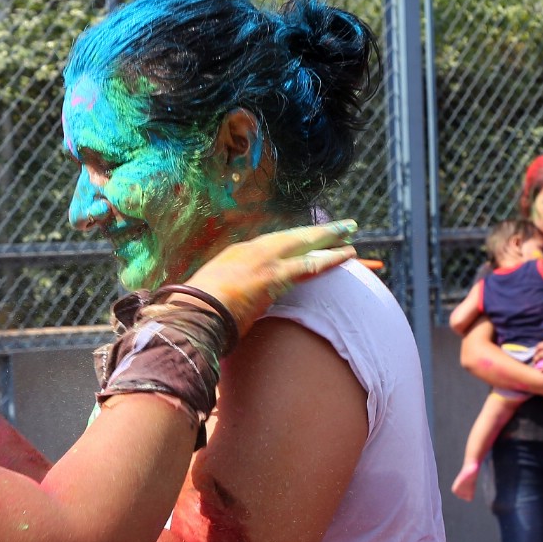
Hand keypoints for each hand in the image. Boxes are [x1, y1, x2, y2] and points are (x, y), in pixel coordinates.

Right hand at [185, 221, 358, 333]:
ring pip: (305, 246)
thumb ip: (232, 289)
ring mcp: (263, 262)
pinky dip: (329, 259)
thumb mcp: (213, 292)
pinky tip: (347, 255)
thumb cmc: (196, 309)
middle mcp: (253, 251)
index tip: (313, 238)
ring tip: (351, 235)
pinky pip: (309, 265)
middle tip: (345, 226)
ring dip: (330, 240)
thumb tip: (239, 299)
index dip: (298, 241)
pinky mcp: (273, 277)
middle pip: (294, 237)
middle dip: (320, 232)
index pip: (277, 244)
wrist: (191, 314)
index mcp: (238, 254)